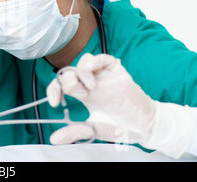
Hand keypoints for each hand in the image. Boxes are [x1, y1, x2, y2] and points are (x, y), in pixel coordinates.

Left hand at [47, 53, 195, 158]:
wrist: (144, 127)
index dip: (53, 89)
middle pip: (71, 70)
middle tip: (81, 96)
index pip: (62, 83)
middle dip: (68, 83)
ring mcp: (104, 75)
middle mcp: (91, 81)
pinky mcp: (116, 70)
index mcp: (84, 93)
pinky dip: (92, 65)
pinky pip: (101, 57)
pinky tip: (93, 83)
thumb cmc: (121, 126)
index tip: (54, 104)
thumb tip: (53, 139)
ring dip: (80, 73)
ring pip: (83, 60)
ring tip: (89, 90)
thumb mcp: (93, 129)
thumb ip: (74, 132)